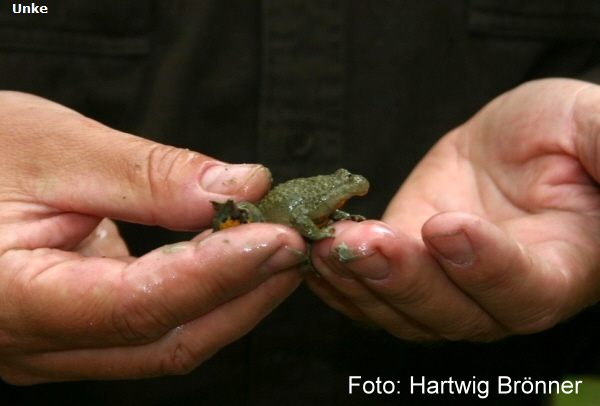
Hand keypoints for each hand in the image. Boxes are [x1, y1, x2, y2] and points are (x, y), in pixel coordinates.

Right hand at [0, 92, 303, 383]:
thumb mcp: (53, 148)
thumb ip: (148, 177)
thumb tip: (238, 189)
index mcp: (10, 299)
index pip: (135, 305)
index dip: (215, 273)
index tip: (276, 237)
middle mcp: (33, 343)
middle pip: (164, 339)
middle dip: (242, 293)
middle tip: (295, 243)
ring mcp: (57, 346)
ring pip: (166, 343)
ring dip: (232, 298)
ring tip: (277, 250)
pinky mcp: (78, 330)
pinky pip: (155, 327)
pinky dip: (204, 294)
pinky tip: (234, 258)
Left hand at [307, 78, 599, 340]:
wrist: (509, 146)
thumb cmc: (559, 133)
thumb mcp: (590, 126)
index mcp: (563, 265)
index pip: (527, 289)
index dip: (486, 267)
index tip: (448, 227)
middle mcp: (502, 293)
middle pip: (454, 315)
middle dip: (405, 280)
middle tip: (361, 243)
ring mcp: (448, 288)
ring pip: (403, 313)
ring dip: (360, 283)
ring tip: (324, 245)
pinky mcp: (405, 270)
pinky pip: (371, 295)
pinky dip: (338, 283)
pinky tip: (312, 256)